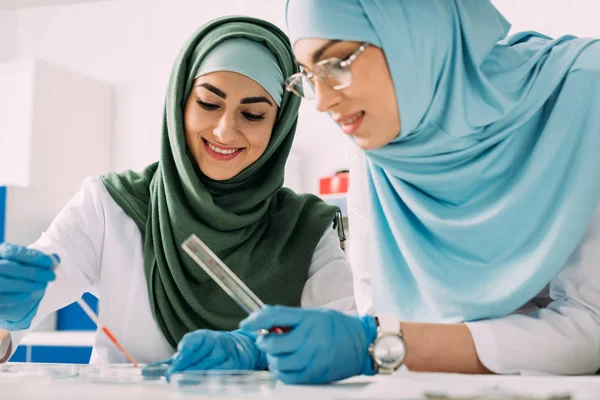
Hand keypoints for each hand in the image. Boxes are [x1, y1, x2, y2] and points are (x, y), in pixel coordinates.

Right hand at [0, 243, 56, 330]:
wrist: (3, 291)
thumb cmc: (15, 273)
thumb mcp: (24, 264)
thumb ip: (38, 261)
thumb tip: (56, 258)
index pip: (12, 251)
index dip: (32, 256)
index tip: (50, 262)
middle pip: (6, 267)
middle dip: (32, 272)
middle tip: (51, 276)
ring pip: (2, 283)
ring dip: (25, 284)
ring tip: (43, 285)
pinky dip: (13, 298)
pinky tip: (27, 295)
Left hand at [163, 329, 266, 375]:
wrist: (239, 347)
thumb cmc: (211, 350)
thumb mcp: (194, 350)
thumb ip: (174, 361)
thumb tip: (149, 371)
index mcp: (204, 336)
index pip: (192, 341)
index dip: (183, 352)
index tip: (172, 365)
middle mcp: (216, 341)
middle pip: (199, 354)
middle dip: (184, 367)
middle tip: (171, 378)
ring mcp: (226, 352)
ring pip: (211, 363)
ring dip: (196, 373)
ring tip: (183, 383)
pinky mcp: (235, 364)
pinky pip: (224, 370)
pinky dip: (214, 376)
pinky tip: (204, 381)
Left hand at [240, 305, 377, 383]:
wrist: (363, 344)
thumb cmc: (338, 327)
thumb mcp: (314, 315)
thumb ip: (290, 318)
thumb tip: (264, 319)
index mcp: (309, 318)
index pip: (274, 316)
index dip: (255, 321)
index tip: (246, 323)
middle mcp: (310, 338)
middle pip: (272, 343)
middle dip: (264, 342)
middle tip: (267, 340)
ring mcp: (313, 358)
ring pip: (277, 362)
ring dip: (272, 358)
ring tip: (279, 354)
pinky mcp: (315, 374)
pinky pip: (288, 377)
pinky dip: (281, 372)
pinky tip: (286, 365)